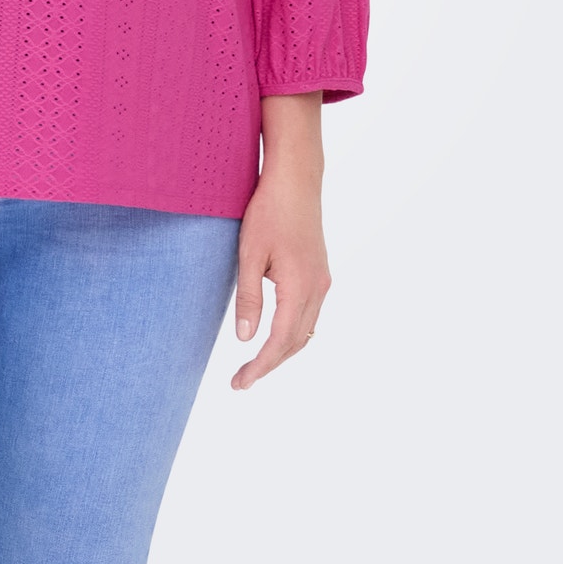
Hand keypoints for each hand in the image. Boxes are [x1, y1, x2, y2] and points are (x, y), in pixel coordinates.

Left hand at [230, 167, 330, 390]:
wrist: (296, 180)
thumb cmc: (268, 212)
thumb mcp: (249, 254)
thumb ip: (249, 298)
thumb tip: (245, 339)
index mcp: (300, 287)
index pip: (279, 342)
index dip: (260, 367)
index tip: (240, 383)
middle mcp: (317, 289)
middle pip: (296, 342)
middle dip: (269, 364)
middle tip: (241, 380)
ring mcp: (322, 281)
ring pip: (305, 331)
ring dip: (282, 350)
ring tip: (255, 364)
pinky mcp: (320, 272)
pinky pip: (309, 314)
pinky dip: (292, 332)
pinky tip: (275, 333)